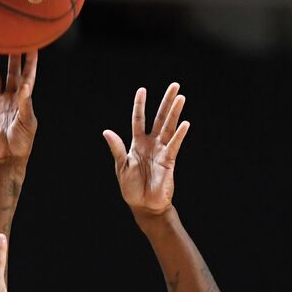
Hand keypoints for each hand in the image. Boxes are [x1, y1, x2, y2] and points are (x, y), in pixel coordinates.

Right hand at [0, 51, 37, 167]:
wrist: (5, 159)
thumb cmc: (21, 143)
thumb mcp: (27, 123)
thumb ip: (26, 104)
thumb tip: (26, 86)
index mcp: (23, 99)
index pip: (28, 76)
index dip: (30, 61)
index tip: (32, 44)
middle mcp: (9, 97)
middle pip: (10, 71)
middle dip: (11, 55)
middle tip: (10, 36)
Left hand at [103, 83, 189, 217]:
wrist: (144, 206)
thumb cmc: (131, 189)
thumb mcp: (121, 167)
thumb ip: (117, 149)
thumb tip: (106, 131)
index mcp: (137, 144)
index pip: (139, 120)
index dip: (140, 105)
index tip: (142, 90)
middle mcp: (151, 144)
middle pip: (159, 118)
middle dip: (166, 102)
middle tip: (175, 85)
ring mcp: (161, 151)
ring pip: (169, 128)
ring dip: (175, 113)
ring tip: (181, 97)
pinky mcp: (169, 161)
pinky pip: (174, 145)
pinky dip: (179, 135)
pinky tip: (185, 123)